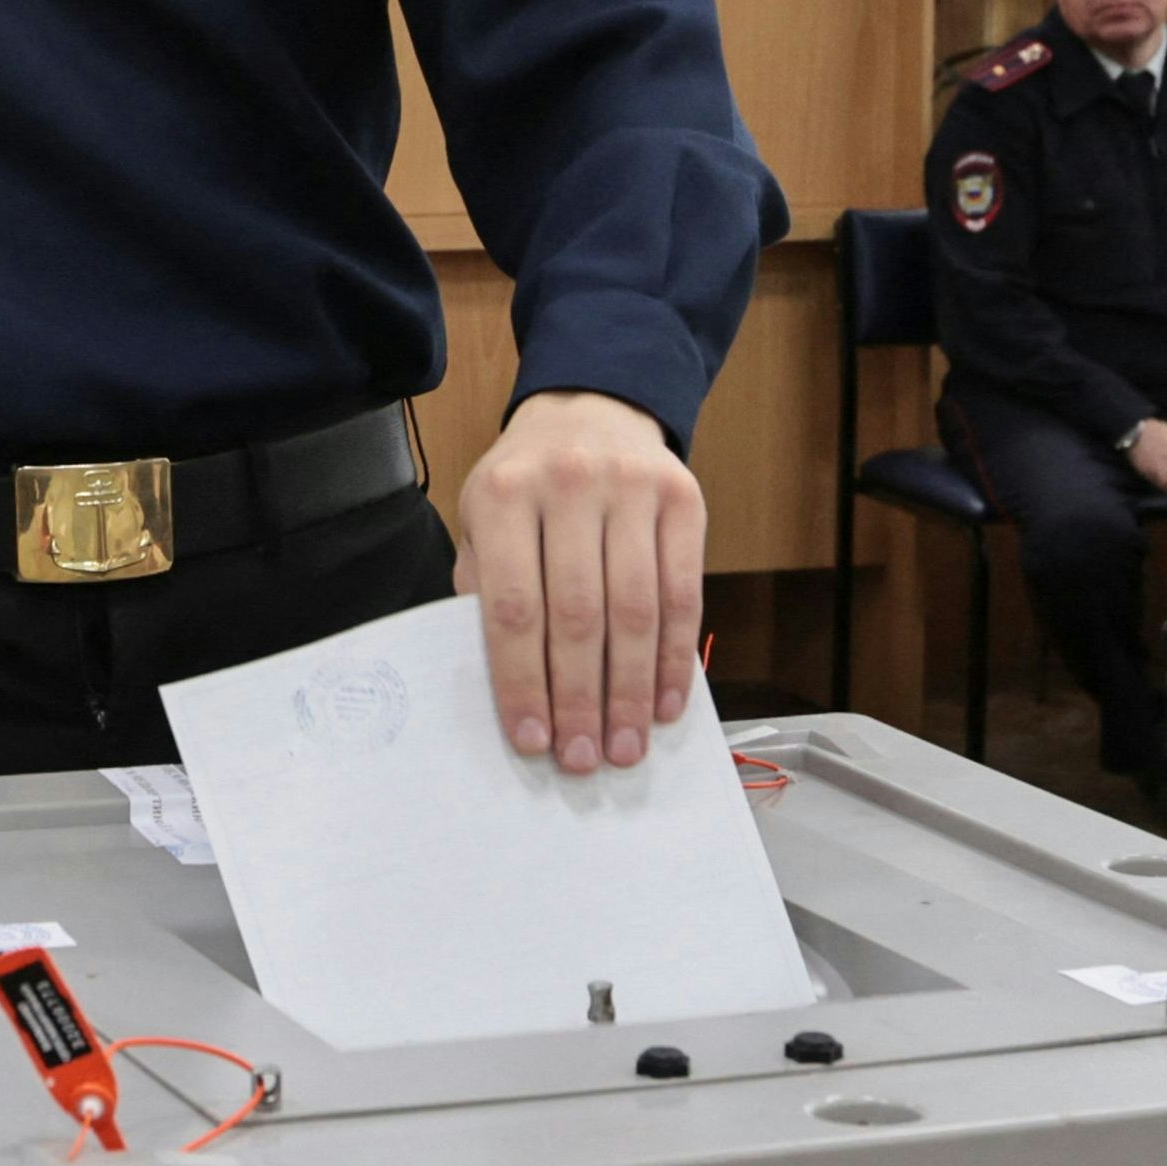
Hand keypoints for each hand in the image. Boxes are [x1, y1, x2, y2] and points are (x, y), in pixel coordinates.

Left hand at [454, 391, 704, 774]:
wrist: (590, 407)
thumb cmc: (527, 483)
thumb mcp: (482, 518)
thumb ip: (485, 590)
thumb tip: (506, 687)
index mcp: (503, 495)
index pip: (512, 607)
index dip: (522, 682)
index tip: (531, 741)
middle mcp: (567, 484)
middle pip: (577, 615)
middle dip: (581, 698)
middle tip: (584, 758)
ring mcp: (631, 488)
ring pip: (636, 611)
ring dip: (632, 691)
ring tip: (626, 745)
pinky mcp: (683, 498)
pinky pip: (684, 593)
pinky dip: (676, 658)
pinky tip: (665, 702)